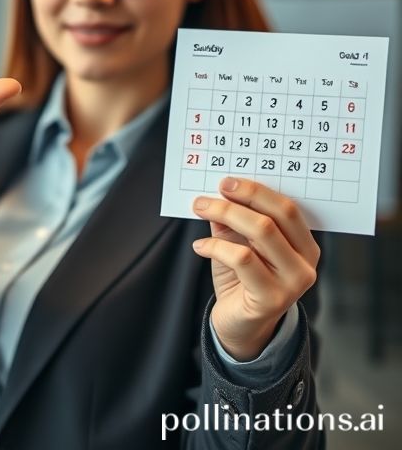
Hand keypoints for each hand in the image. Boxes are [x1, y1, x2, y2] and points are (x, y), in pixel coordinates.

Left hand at [191, 177, 319, 360]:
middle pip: (274, 217)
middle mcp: (306, 263)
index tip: (227, 181)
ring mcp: (292, 283)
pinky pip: (242, 259)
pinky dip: (215, 246)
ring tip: (200, 210)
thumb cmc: (242, 278)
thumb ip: (235, 219)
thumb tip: (220, 190)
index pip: (288, 208)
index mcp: (305, 244)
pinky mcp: (271, 299)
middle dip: (239, 199)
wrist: (240, 324)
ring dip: (223, 214)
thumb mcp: (239, 242)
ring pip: (261, 232)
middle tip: (210, 194)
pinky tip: (200, 246)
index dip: (256, 191)